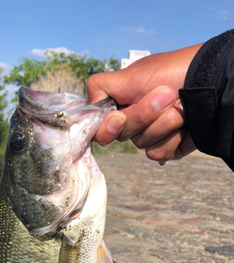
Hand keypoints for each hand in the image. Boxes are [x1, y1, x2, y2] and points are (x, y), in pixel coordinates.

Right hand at [87, 44, 202, 162]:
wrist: (211, 86)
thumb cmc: (174, 73)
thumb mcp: (131, 76)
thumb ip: (101, 89)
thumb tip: (85, 107)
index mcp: (121, 103)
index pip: (100, 126)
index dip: (108, 126)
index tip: (119, 117)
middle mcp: (133, 120)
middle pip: (121, 135)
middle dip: (143, 116)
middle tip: (164, 96)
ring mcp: (150, 134)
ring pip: (141, 144)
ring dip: (163, 125)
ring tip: (181, 107)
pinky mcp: (167, 147)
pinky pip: (158, 154)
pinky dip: (172, 140)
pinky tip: (184, 126)